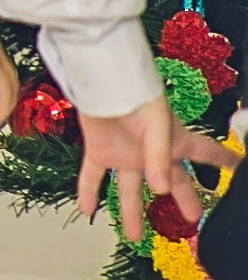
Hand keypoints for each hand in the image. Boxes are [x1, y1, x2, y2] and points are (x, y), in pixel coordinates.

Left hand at [77, 97, 238, 240]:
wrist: (100, 80)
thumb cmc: (134, 94)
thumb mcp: (157, 125)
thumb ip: (159, 158)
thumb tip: (160, 189)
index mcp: (174, 141)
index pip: (206, 154)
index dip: (223, 162)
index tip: (238, 167)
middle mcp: (151, 152)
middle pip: (172, 181)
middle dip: (183, 199)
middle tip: (191, 218)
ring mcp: (125, 153)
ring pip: (128, 189)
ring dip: (130, 212)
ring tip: (134, 236)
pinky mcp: (99, 150)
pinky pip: (91, 176)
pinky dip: (87, 192)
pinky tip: (85, 209)